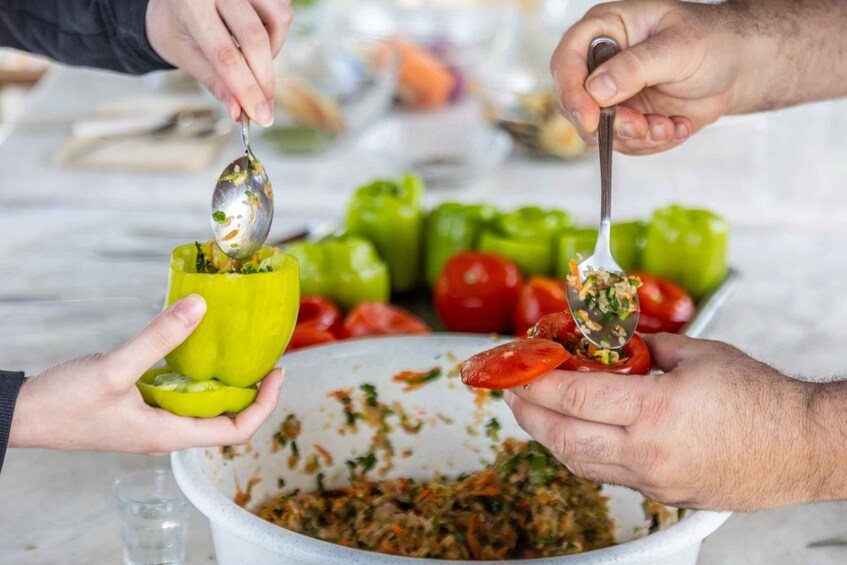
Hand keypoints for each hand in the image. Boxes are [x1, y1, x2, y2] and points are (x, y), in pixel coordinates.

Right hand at [9, 295, 282, 454]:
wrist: (21, 415)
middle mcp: (167, 434)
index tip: (278, 372)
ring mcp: (153, 424)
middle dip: (252, 392)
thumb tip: (201, 306)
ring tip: (241, 352)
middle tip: (266, 358)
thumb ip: (159, 338)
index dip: (265, 405)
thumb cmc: (63, 403)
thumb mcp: (114, 368)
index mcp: (169, 434)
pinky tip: (198, 350)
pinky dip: (198, 378)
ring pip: (204, 409)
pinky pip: (182, 398)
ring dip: (227, 385)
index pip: (235, 431)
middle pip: (226, 420)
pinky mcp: (140, 410)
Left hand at [146, 0, 293, 125]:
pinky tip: (258, 39)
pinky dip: (276, 32)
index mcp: (190, 5)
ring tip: (254, 58)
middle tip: (266, 106)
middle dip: (264, 79)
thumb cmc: (176, 27)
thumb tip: (239, 112)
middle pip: (255, 38)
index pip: (225, 55)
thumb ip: (215, 82)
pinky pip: (282, 10)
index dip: (246, 89)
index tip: (261, 116)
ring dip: (273, 48)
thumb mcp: (186, 56)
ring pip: (279, 18)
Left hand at [504, 333, 844, 510]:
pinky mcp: (663, 494)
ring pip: (579, 464)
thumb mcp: (697, 354)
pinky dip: (580, 454)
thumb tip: (610, 343)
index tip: (517, 370)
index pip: (574, 398)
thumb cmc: (762, 399)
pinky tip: (574, 436)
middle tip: (513, 393)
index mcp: (656, 412)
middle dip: (527, 414)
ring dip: (548, 437)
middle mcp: (648, 453)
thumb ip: (645, 348)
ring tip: (534, 413)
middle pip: (564, 438)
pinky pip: (606, 477)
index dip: (536, 383)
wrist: (803, 446)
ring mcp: (654, 480)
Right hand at [551, 0, 746, 154]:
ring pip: (598, 131)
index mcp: (605, 29)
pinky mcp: (626, 118)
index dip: (571, 91)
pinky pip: (623, 143)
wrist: (737, 67)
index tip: (591, 118)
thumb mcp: (677, 47)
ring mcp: (612, 94)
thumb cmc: (711, 40)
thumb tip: (596, 90)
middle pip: (575, 103)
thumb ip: (635, 67)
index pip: (567, 60)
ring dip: (635, 137)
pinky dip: (650, 143)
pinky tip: (676, 126)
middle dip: (608, 124)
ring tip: (668, 126)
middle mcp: (601, 63)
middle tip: (641, 127)